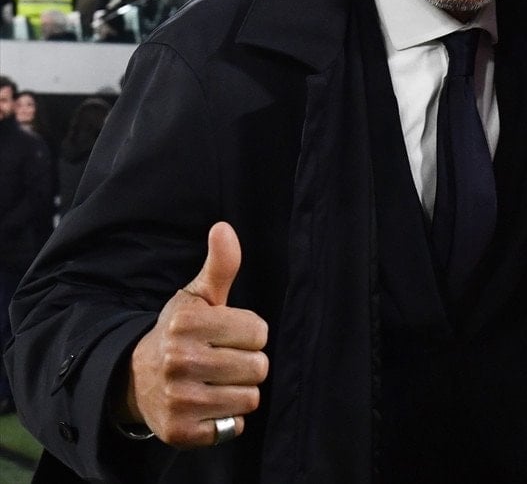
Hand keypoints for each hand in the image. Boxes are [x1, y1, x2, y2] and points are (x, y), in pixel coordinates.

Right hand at [119, 223, 268, 446]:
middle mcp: (179, 360)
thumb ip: (220, 266)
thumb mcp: (196, 297)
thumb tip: (224, 228)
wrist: (134, 379)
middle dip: (248, 363)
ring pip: (250, 397)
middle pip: (258, 367)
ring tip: (216, 381)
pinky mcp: (181, 431)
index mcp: (186, 323)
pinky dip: (227, 419)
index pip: (259, 332)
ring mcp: (178, 399)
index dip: (250, 333)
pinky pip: (234, 426)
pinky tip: (207, 405)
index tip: (229, 334)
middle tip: (223, 360)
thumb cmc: (179, 332)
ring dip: (240, 391)